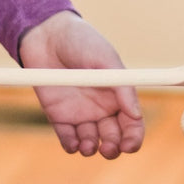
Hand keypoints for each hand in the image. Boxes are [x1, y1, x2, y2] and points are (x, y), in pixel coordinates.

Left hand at [19, 11, 143, 158]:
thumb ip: (122, 87)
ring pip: (91, 142)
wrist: (47, 34)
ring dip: (92, 148)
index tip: (130, 146)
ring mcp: (80, 113)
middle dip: (113, 149)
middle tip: (108, 148)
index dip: (134, 138)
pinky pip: (68, 138)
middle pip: (113, 138)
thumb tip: (136, 114)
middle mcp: (102, 108)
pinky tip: (73, 142)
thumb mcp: (106, 60)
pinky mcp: (58, 116)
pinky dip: (72, 145)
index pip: (132, 124)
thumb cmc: (82, 42)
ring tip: (88, 145)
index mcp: (118, 95)